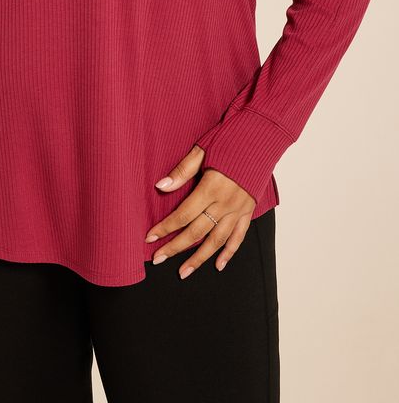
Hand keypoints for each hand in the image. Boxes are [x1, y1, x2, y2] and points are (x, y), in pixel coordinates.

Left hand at [144, 144, 255, 278]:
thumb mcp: (202, 149)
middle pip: (196, 232)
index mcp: (211, 187)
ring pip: (217, 241)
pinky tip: (219, 265)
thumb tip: (161, 186)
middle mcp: (225, 203)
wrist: (261, 138)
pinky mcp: (248, 210)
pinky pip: (238, 237)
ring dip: (199, 258)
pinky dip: (229, 252)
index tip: (150, 237)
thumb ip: (182, 171)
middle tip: (158, 258)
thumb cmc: (229, 140)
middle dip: (175, 247)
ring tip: (183, 272)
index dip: (165, 227)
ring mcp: (238, 209)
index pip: (183, 214)